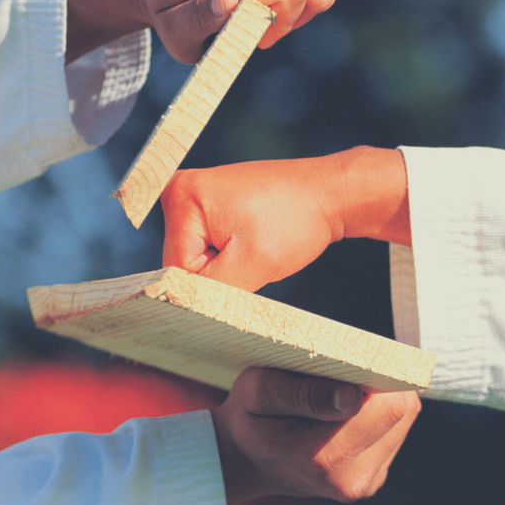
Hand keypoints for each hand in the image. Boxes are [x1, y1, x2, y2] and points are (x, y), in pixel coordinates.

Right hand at [161, 146, 409, 291]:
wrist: (328, 195)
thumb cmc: (296, 219)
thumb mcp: (252, 265)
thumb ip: (210, 293)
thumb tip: (183, 313)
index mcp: (180, 196)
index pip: (176, 270)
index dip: (211, 281)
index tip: (244, 267)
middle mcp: (178, 191)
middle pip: (182, 264)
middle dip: (218, 273)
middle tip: (252, 254)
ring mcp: (193, 196)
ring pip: (197, 260)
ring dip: (226, 266)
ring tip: (255, 245)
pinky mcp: (208, 205)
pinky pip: (207, 247)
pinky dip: (230, 255)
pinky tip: (252, 241)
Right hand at [212, 367, 420, 504]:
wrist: (245, 463)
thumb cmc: (248, 417)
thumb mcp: (256, 391)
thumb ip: (301, 392)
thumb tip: (354, 397)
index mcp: (322, 457)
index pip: (389, 406)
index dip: (380, 375)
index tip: (357, 363)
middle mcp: (350, 480)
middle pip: (402, 411)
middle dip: (380, 385)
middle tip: (342, 377)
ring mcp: (364, 484)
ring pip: (403, 421)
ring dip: (378, 402)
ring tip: (337, 398)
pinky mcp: (372, 481)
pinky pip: (393, 434)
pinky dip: (375, 418)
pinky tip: (343, 418)